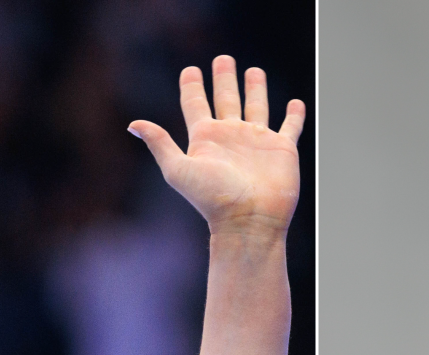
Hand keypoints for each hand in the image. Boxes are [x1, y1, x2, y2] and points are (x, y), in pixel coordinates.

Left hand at [130, 56, 304, 237]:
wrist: (249, 220)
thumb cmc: (213, 199)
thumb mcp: (178, 169)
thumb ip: (159, 143)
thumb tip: (133, 124)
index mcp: (205, 138)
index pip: (195, 104)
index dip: (191, 86)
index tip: (190, 70)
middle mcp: (231, 136)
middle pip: (226, 99)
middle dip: (224, 78)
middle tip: (223, 59)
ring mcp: (257, 142)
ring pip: (257, 106)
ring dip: (256, 89)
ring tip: (254, 70)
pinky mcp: (282, 149)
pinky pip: (290, 127)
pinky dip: (294, 115)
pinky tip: (296, 104)